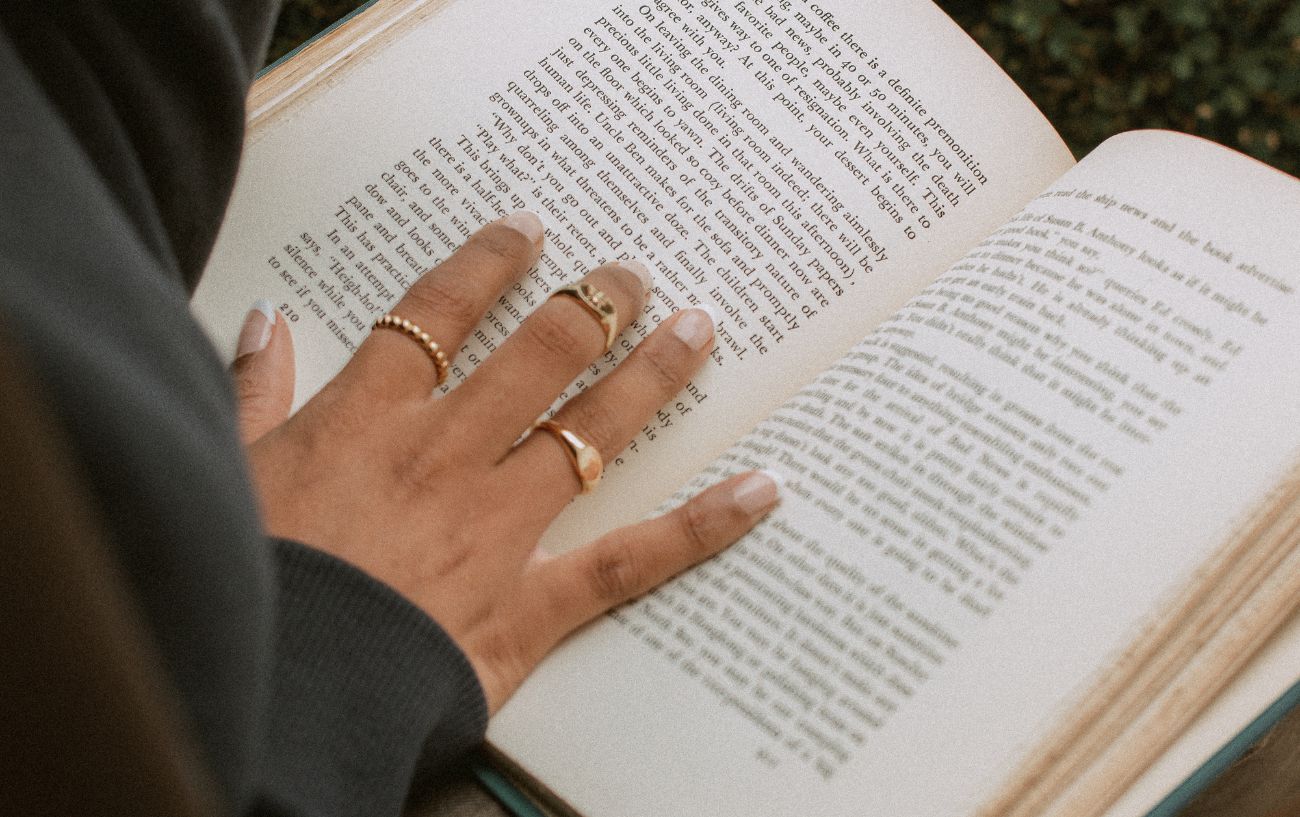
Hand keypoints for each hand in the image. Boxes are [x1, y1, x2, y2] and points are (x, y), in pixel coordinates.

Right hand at [229, 212, 779, 712]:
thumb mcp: (227, 474)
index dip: (487, 263)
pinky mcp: (531, 602)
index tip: (528, 232)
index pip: (436, 314)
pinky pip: (630, 557)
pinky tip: (760, 491)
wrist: (276, 693)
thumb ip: (251, 392)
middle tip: (633, 274)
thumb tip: (262, 322)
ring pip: (590, 428)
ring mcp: (496, 525)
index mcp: (367, 420)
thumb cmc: (251, 586)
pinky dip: (701, 525)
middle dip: (592, 304)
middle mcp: (445, 455)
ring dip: (650, 373)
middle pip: (536, 354)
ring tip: (697, 329)